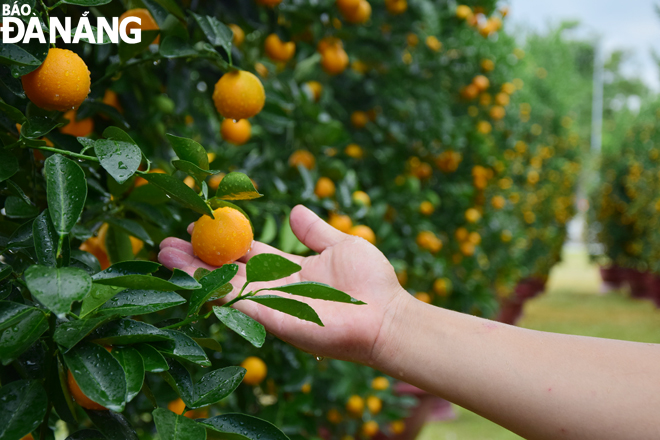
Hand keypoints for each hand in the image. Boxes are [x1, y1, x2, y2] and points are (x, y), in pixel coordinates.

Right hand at [158, 205, 409, 364]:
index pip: (246, 251)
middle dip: (197, 256)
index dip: (222, 239)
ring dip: (195, 271)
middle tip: (166, 243)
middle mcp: (274, 286)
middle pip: (227, 269)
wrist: (386, 316)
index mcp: (288, 267)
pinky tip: (189, 276)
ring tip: (165, 254)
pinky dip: (212, 290)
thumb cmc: (370, 282)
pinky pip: (238, 303)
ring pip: (225, 285)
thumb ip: (315, 230)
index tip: (196, 225)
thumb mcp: (341, 243)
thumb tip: (295, 209)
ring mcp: (272, 304)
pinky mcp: (274, 320)